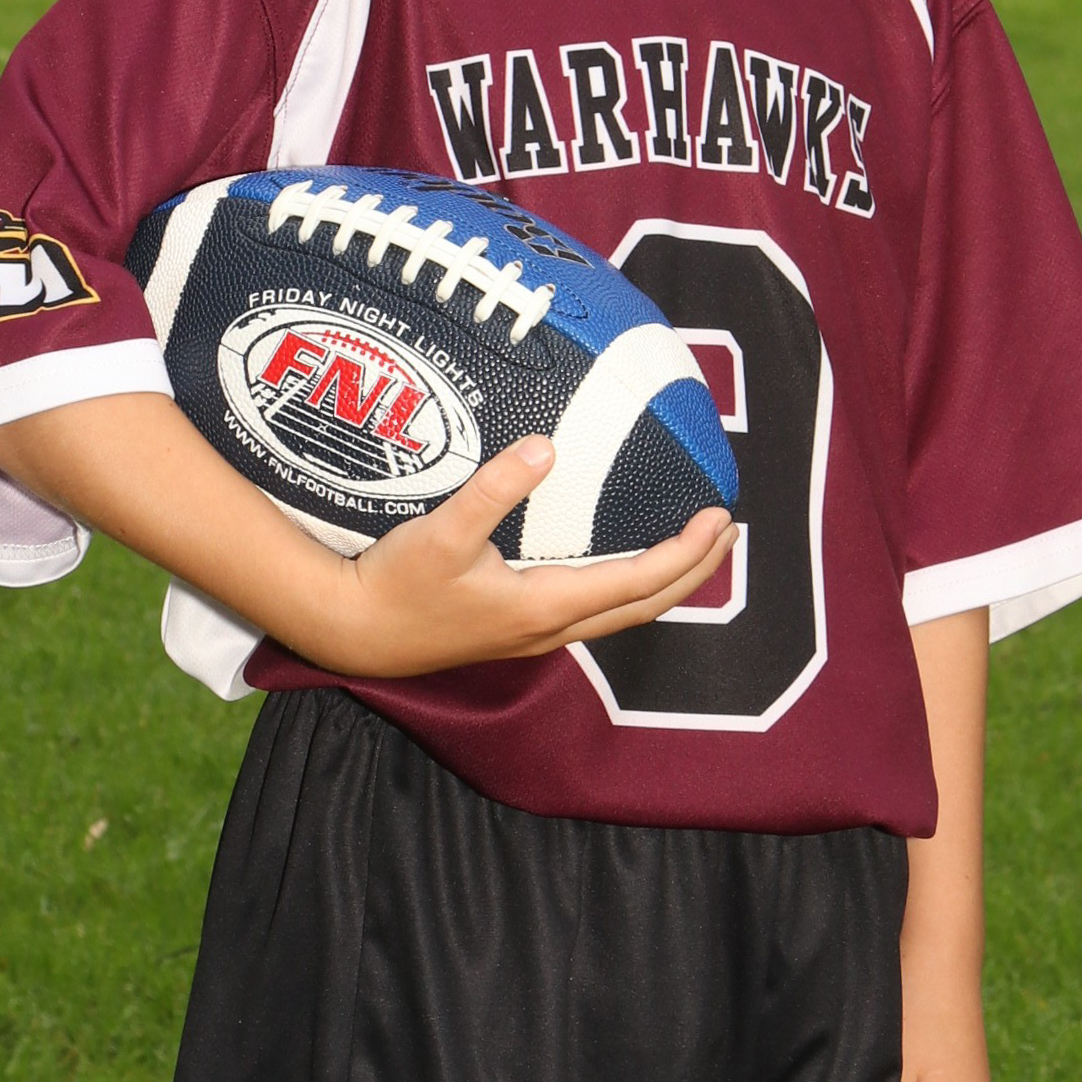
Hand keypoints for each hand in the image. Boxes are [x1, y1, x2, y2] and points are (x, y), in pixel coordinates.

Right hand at [312, 435, 735, 678]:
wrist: (353, 632)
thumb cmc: (396, 584)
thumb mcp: (442, 531)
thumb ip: (494, 489)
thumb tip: (544, 447)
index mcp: (544, 606)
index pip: (637, 582)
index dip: (685, 554)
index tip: (719, 519)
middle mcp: (550, 628)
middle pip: (644, 606)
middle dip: (692, 571)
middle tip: (728, 532)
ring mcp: (534, 634)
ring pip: (621, 614)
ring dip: (664, 583)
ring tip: (693, 550)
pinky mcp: (517, 629)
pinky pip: (594, 612)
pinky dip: (629, 589)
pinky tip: (624, 567)